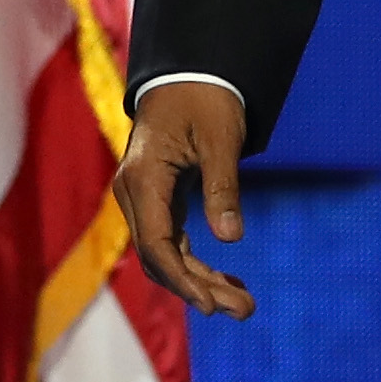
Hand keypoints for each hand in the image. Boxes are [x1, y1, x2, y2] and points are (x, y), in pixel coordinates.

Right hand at [114, 80, 253, 319]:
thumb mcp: (221, 138)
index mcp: (143, 178)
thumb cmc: (206, 98)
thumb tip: (231, 239)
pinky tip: (228, 282)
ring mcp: (143, 198)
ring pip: (166, 255)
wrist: (188, 70)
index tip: (210, 306)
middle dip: (199, 289)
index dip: (183, 279)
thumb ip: (223, 187)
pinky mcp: (158, 199)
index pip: (156, 244)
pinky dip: (197, 264)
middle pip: (160, 258)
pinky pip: (172, 242)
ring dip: (201, 282)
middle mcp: (134, 193)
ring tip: (244, 305)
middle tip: (245, 311)